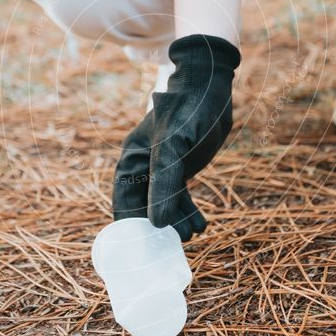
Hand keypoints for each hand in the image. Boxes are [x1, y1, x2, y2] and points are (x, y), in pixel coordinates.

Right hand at [113, 34, 240, 240]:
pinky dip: (188, 209)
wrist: (211, 85)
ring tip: (193, 235)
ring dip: (177, 221)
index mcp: (133, 157)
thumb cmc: (188, 110)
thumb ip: (164, 184)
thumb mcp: (174, 147)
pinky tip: (201, 224)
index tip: (137, 250)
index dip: (128, 225)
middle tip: (173, 246)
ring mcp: (163, 165)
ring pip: (164, 202)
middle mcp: (144, 163)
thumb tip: (156, 224)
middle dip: (157, 227)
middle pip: (144, 205)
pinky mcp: (182, 165)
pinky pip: (180, 194)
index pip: (123, 199)